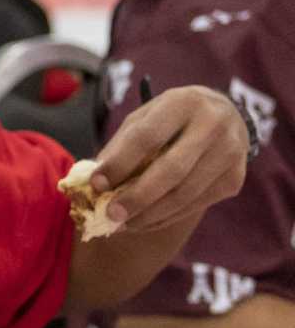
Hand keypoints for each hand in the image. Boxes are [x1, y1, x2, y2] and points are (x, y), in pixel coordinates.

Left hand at [88, 86, 248, 234]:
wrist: (224, 117)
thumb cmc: (171, 119)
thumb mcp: (145, 119)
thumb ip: (121, 145)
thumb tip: (92, 182)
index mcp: (184, 102)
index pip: (147, 137)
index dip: (120, 163)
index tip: (96, 184)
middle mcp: (214, 125)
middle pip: (171, 170)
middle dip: (137, 197)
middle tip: (110, 215)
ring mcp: (230, 153)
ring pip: (184, 194)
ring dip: (149, 215)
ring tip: (122, 224)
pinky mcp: (235, 178)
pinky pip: (195, 205)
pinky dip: (165, 218)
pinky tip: (144, 222)